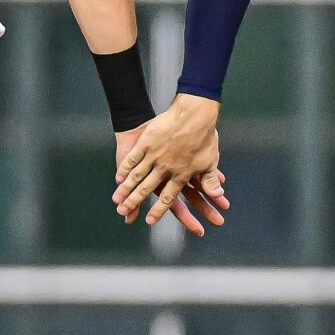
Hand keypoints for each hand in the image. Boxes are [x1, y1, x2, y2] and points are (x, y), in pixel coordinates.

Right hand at [115, 96, 227, 231]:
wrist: (193, 113)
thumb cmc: (203, 137)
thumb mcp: (210, 161)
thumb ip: (211, 181)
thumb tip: (219, 197)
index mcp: (180, 175)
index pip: (168, 198)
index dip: (158, 210)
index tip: (150, 221)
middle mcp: (165, 168)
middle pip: (146, 189)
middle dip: (133, 201)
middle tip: (122, 211)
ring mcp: (154, 155)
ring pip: (137, 176)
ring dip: (126, 189)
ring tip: (116, 199)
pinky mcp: (146, 143)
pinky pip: (133, 159)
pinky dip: (125, 169)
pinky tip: (118, 178)